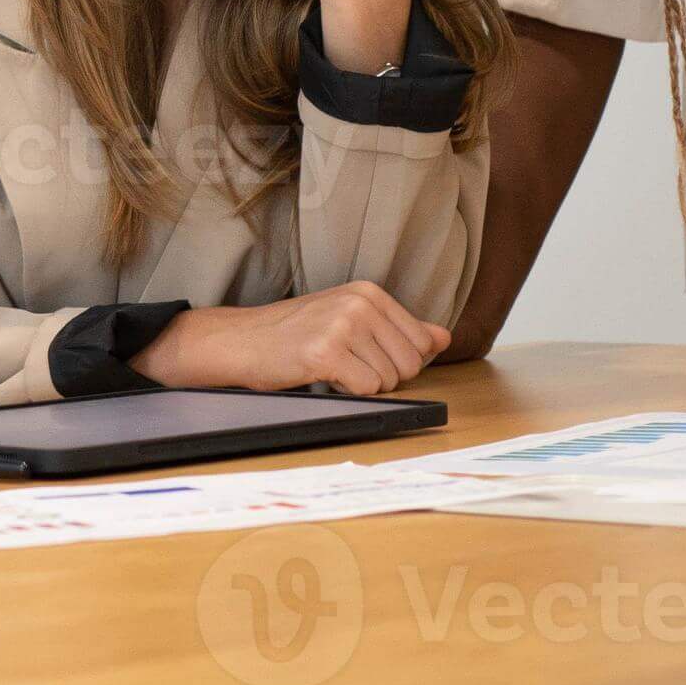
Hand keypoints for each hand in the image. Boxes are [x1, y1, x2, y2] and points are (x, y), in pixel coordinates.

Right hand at [130, 283, 450, 394]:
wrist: (241, 341)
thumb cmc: (294, 334)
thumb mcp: (350, 320)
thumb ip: (401, 328)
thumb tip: (444, 337)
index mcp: (370, 292)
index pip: (421, 344)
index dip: (394, 361)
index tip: (361, 353)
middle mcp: (360, 302)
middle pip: (410, 365)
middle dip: (382, 376)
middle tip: (344, 363)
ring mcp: (343, 324)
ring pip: (389, 381)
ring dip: (361, 385)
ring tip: (329, 366)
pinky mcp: (326, 351)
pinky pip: (367, 390)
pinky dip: (347, 392)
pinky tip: (321, 375)